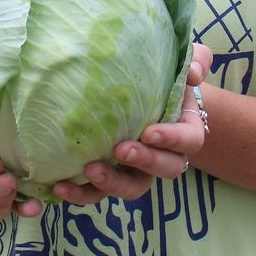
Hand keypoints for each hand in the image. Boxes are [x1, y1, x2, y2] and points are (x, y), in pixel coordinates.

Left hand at [53, 42, 214, 205]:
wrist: (141, 93)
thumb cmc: (164, 76)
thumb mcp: (183, 63)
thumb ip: (197, 61)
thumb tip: (194, 74)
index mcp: (186, 130)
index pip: (189, 140)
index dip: (172, 139)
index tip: (149, 131)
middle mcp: (165, 155)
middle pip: (165, 170)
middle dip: (143, 162)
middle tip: (121, 150)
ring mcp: (138, 170)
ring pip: (132, 188)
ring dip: (112, 183)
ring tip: (89, 170)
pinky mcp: (111, 177)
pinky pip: (99, 193)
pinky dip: (80, 193)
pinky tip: (59, 185)